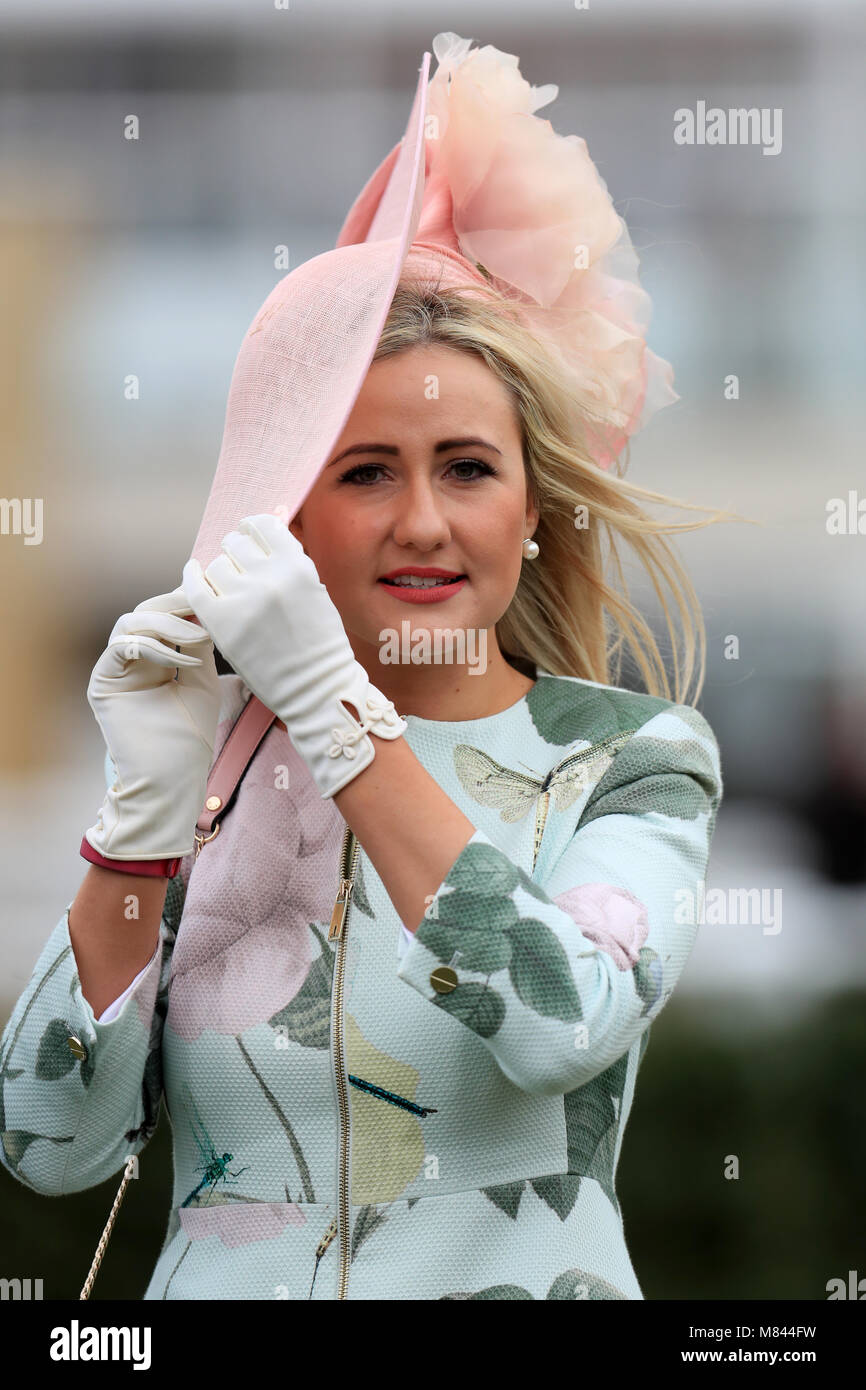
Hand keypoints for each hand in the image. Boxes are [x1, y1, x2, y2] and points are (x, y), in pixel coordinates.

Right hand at [84, 588, 221, 859]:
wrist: (172, 780)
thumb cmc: (191, 739)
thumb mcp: (203, 681)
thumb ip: (198, 645)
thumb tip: (202, 608)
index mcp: (155, 659)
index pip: (164, 617)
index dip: (185, 603)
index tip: (213, 594)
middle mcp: (132, 661)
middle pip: (145, 612)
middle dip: (174, 605)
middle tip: (203, 603)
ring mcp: (115, 670)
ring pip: (131, 622)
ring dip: (167, 624)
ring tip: (198, 638)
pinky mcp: (103, 683)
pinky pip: (122, 646)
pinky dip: (154, 647)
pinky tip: (182, 662)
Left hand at [181, 513, 406, 798]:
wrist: (316, 688)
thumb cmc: (318, 644)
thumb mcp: (314, 591)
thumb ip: (288, 564)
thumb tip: (258, 541)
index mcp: (296, 565)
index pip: (261, 525)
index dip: (252, 530)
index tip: (248, 538)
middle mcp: (268, 576)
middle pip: (235, 544)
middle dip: (237, 554)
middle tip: (240, 572)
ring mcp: (242, 599)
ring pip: (215, 565)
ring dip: (220, 573)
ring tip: (230, 590)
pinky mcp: (220, 622)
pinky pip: (193, 586)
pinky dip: (192, 576)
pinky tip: (194, 574)